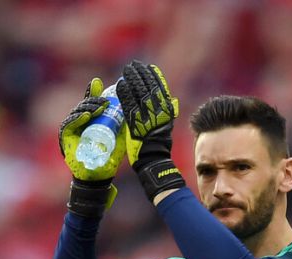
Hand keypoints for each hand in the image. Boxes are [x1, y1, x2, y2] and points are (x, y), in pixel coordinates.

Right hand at [58, 77, 125, 182]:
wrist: (100, 176)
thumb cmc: (109, 157)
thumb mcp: (118, 136)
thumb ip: (121, 123)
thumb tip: (129, 106)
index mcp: (90, 120)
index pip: (90, 102)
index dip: (93, 93)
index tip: (99, 84)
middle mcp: (80, 122)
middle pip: (84, 105)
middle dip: (94, 101)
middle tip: (105, 102)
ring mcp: (72, 129)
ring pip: (77, 112)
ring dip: (88, 108)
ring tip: (99, 108)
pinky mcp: (65, 137)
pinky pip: (69, 124)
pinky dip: (77, 119)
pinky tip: (86, 116)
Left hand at [116, 61, 185, 201]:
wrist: (154, 160)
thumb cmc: (158, 144)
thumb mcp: (166, 125)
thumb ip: (166, 111)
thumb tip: (171, 99)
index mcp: (167, 111)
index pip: (160, 88)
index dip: (153, 76)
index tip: (147, 67)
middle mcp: (158, 112)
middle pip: (149, 87)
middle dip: (141, 74)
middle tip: (133, 65)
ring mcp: (147, 118)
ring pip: (139, 93)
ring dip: (132, 80)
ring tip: (126, 71)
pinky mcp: (136, 124)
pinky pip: (129, 106)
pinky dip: (125, 94)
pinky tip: (120, 85)